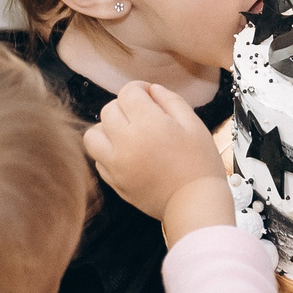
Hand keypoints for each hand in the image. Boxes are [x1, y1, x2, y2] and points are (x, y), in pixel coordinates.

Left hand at [85, 81, 233, 242]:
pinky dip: (108, 152)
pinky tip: (128, 154)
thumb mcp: (194, 125)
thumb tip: (151, 89)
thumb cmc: (199, 164)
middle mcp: (126, 142)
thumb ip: (171, 101)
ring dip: (107, 129)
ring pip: (93, 135)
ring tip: (127, 134)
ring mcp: (116, 164)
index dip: (139, 89)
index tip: (149, 95)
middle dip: (124, 107)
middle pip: (108, 110)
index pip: (128, 92)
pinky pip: (98, 159)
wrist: (195, 203)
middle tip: (143, 115)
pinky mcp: (114, 182)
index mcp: (148, 124)